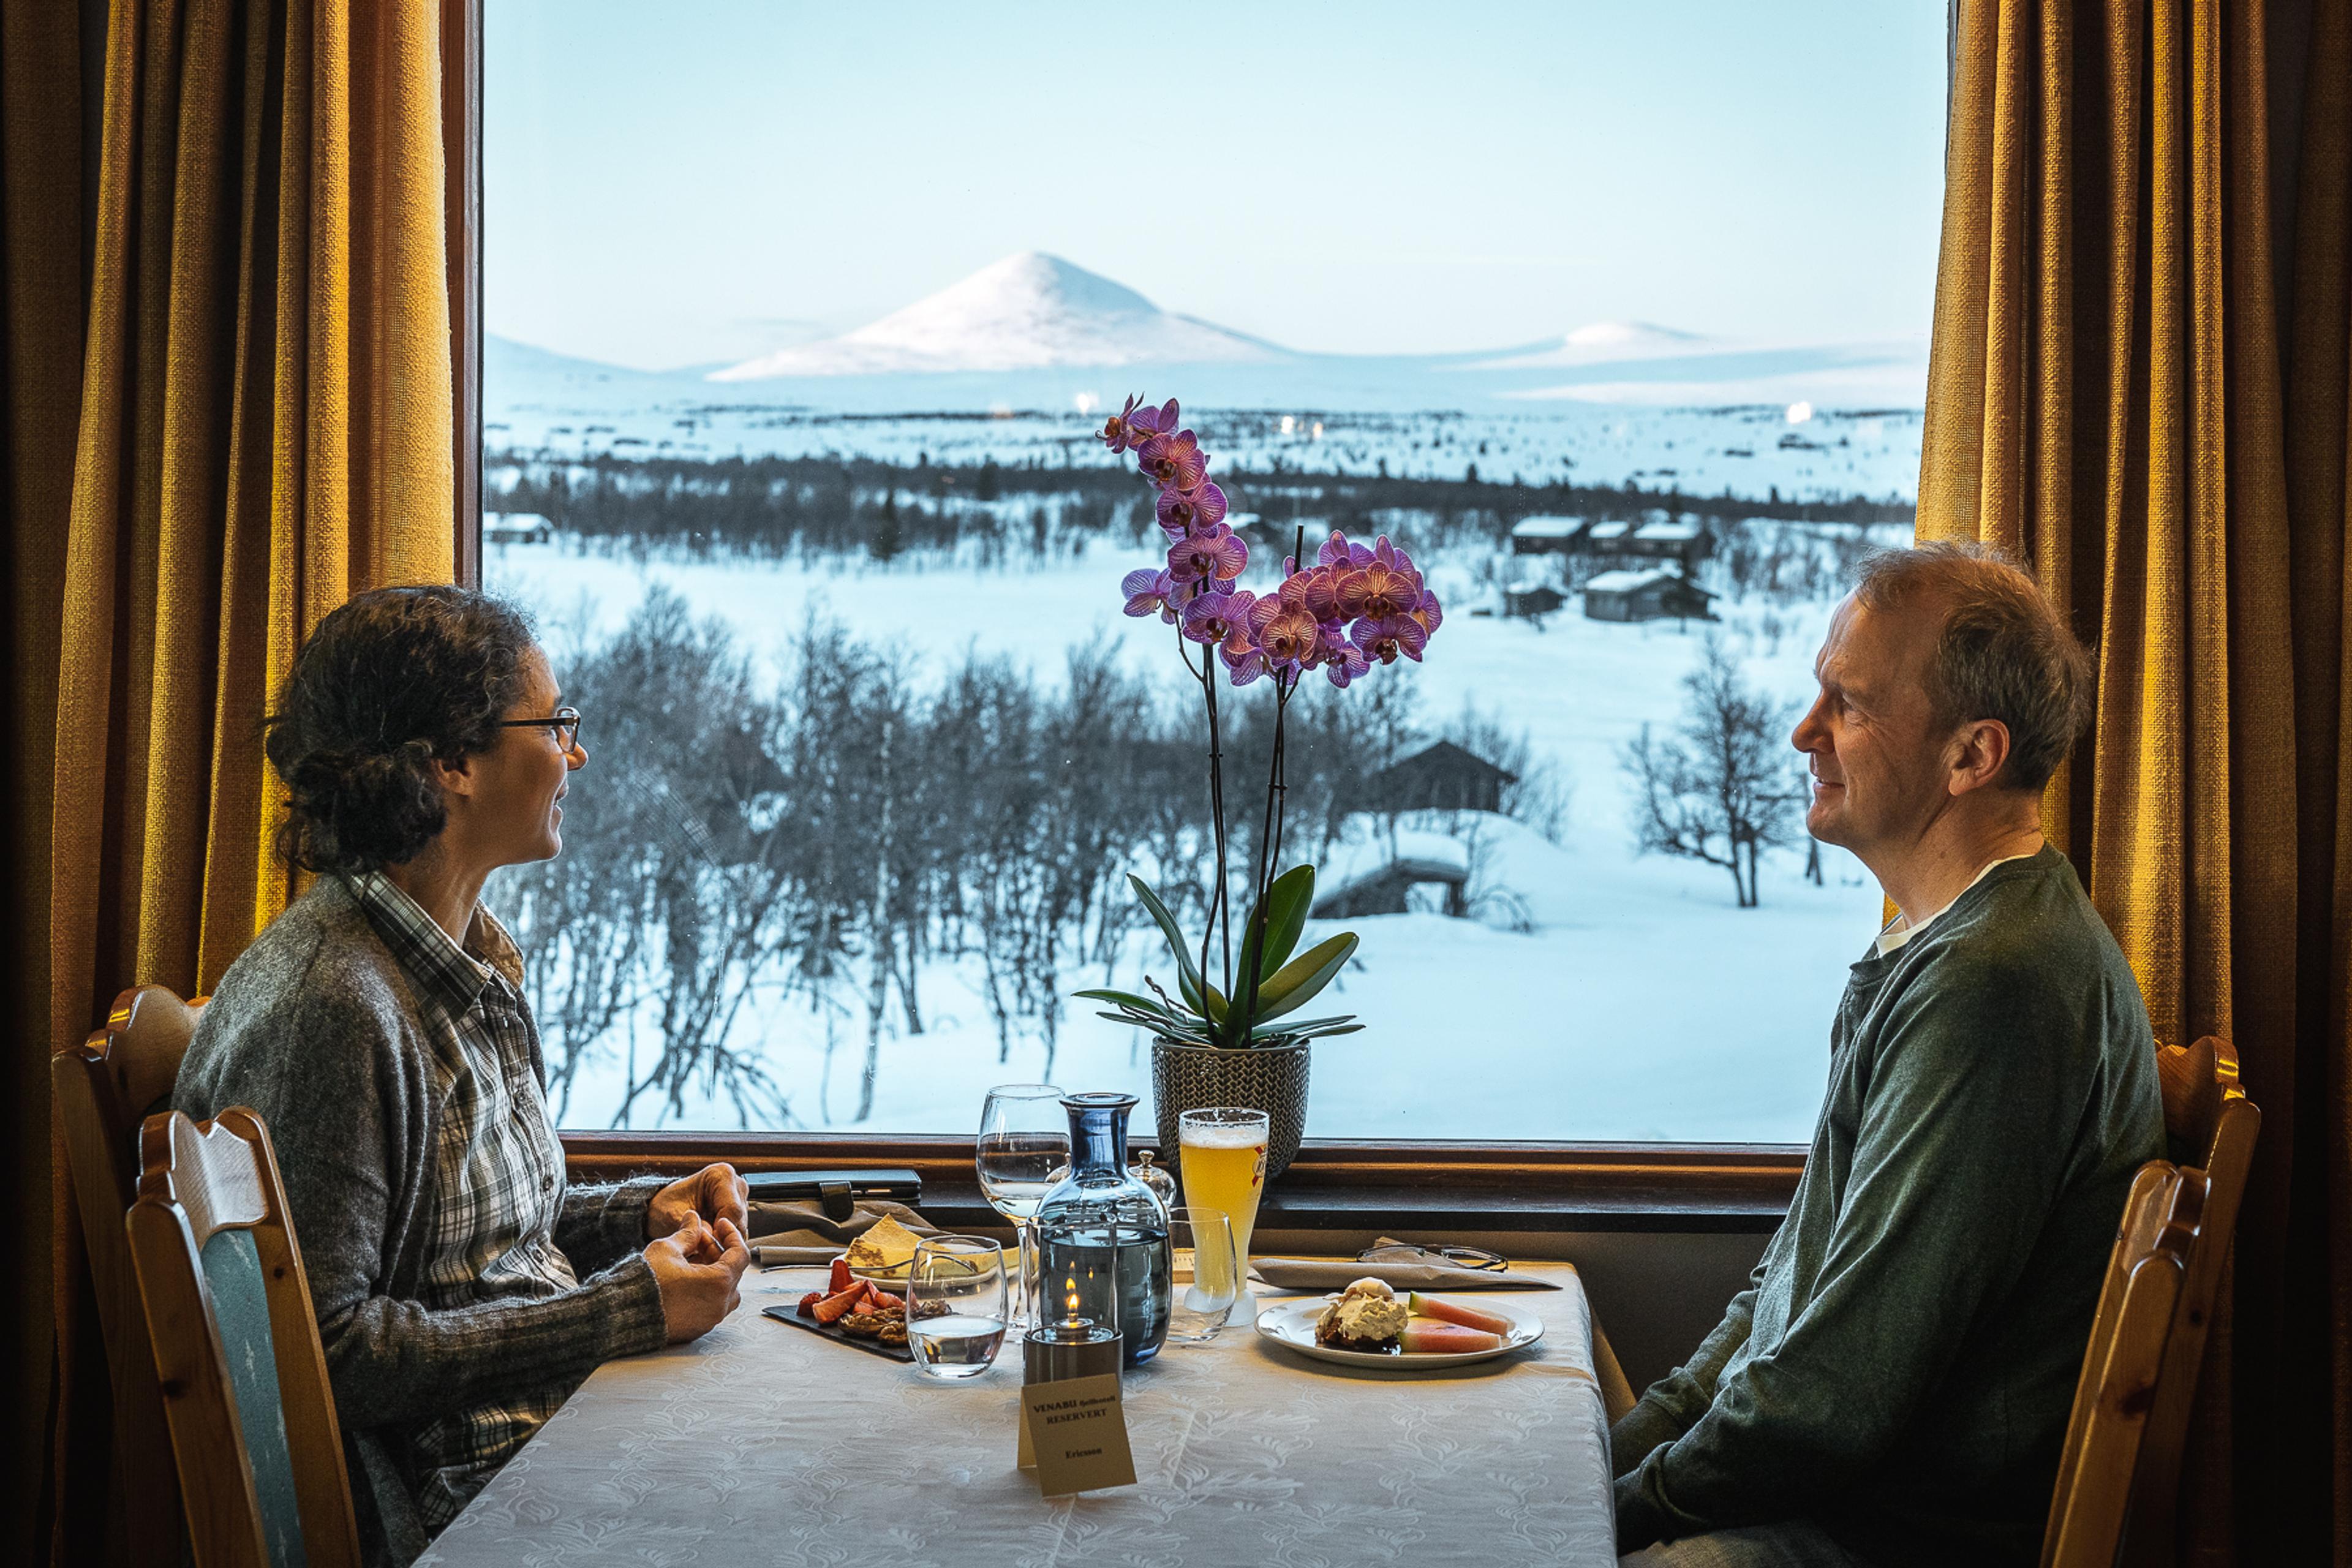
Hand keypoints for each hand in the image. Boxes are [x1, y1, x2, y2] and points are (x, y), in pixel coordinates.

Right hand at [644, 1213, 747, 1343]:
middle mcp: (719, 1305)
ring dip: (713, 1271)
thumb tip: (693, 1218)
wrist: (621, 1316)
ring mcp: (709, 1320)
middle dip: (718, 1251)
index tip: (721, 1224)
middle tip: (699, 1239)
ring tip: (691, 1259)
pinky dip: (705, 1290)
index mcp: (719, 1283)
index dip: (731, 1235)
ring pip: (723, 1290)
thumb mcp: (667, 1249)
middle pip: (732, 1272)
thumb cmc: (645, 1284)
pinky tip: (685, 1278)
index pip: (740, 1254)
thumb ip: (687, 1233)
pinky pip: (710, 1306)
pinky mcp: (697, 1330)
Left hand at [646, 1162, 749, 1240]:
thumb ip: (691, 1226)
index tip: (704, 1244)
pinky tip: (707, 1243)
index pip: (732, 1209)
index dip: (720, 1231)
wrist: (664, 1209)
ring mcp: (739, 1199)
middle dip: (721, 1238)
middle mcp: (735, 1184)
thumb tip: (709, 1234)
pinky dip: (723, 1242)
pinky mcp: (739, 1213)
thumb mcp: (672, 1216)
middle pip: (739, 1221)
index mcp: (721, 1174)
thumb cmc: (666, 1206)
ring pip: (740, 1229)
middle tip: (699, 1248)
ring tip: (700, 1245)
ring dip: (722, 1242)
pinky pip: (737, 1234)